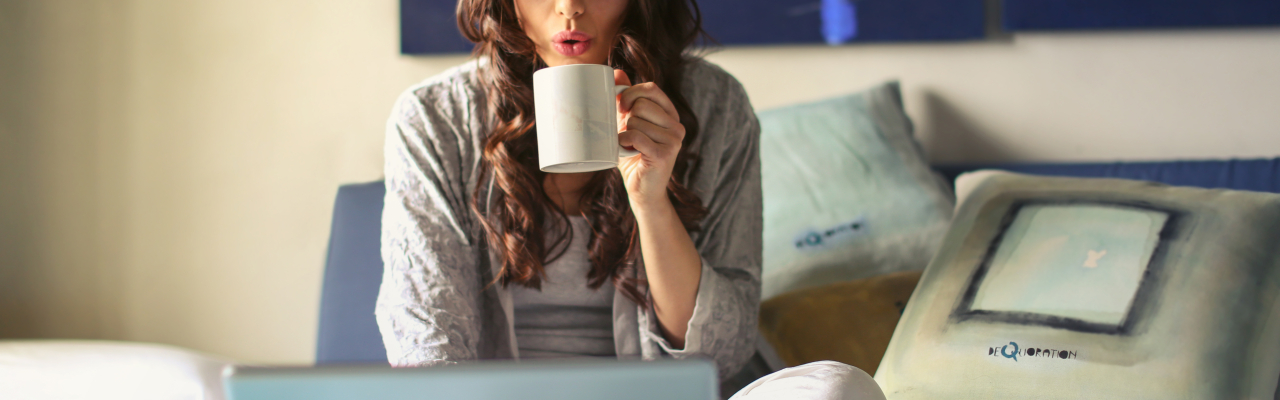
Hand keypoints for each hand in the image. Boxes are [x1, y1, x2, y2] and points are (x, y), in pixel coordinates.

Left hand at [614, 69, 684, 209]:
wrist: (642, 190)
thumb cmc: (634, 156)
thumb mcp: (628, 124)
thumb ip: (626, 99)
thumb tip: (616, 72)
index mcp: (670, 114)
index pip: (651, 88)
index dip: (631, 93)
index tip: (621, 106)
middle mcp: (677, 125)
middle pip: (642, 104)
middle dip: (626, 118)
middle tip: (627, 134)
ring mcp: (674, 140)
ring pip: (636, 121)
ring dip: (625, 134)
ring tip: (630, 147)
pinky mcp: (665, 154)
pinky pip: (636, 136)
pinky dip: (624, 142)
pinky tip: (626, 150)